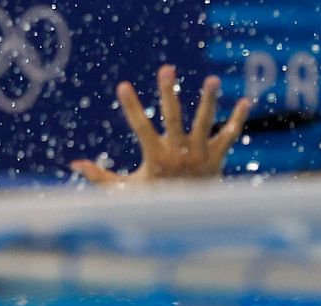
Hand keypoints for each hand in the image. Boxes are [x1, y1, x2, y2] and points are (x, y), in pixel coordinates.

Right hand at [71, 65, 251, 185]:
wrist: (186, 220)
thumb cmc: (151, 203)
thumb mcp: (123, 191)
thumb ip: (99, 177)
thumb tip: (74, 165)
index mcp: (155, 158)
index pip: (140, 127)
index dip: (131, 106)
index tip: (122, 86)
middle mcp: (179, 153)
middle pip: (174, 117)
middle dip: (168, 92)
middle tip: (166, 69)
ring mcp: (200, 154)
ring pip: (206, 122)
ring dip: (209, 100)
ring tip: (212, 80)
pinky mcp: (217, 158)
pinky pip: (230, 135)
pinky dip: (238, 119)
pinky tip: (245, 101)